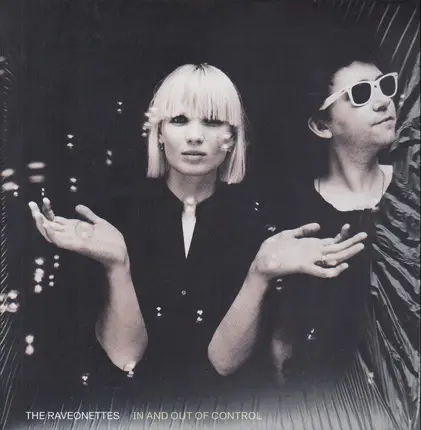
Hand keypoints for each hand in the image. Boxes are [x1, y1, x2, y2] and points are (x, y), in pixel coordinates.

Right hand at [28, 198, 127, 268]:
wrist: (120, 252)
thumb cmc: (111, 239)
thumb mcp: (99, 223)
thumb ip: (88, 215)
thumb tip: (77, 206)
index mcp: (75, 228)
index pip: (55, 219)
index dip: (47, 210)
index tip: (44, 199)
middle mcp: (71, 234)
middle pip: (49, 225)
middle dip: (38, 215)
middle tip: (31, 204)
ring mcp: (73, 241)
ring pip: (51, 234)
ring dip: (42, 225)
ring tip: (35, 214)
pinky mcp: (78, 246)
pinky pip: (62, 242)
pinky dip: (53, 235)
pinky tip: (47, 227)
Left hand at [252, 223, 366, 279]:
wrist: (261, 263)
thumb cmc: (272, 249)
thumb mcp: (287, 234)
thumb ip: (303, 230)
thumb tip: (319, 225)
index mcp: (310, 246)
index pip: (330, 241)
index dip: (341, 235)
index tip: (349, 226)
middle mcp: (313, 253)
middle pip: (336, 248)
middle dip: (350, 242)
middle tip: (364, 236)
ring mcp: (310, 261)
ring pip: (333, 258)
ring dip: (347, 253)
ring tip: (360, 246)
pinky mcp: (304, 267)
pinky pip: (322, 272)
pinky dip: (333, 271)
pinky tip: (342, 265)